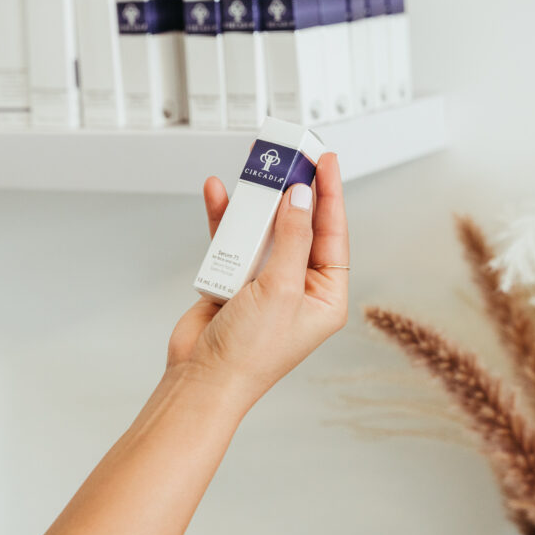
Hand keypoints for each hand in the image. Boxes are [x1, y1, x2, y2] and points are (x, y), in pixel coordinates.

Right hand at [168, 153, 349, 408]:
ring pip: (265, 229)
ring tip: (255, 167)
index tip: (324, 161)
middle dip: (292, 190)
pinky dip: (226, 219)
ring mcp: (265, 283)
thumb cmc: (249, 354)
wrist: (201, 379)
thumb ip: (291, 239)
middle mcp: (298, 287)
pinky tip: (220, 195)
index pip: (334, 233)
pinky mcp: (235, 280)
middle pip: (300, 225)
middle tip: (290, 156)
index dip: (331, 194)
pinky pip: (234, 240)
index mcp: (326, 296)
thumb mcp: (280, 290)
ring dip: (256, 201)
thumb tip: (300, 199)